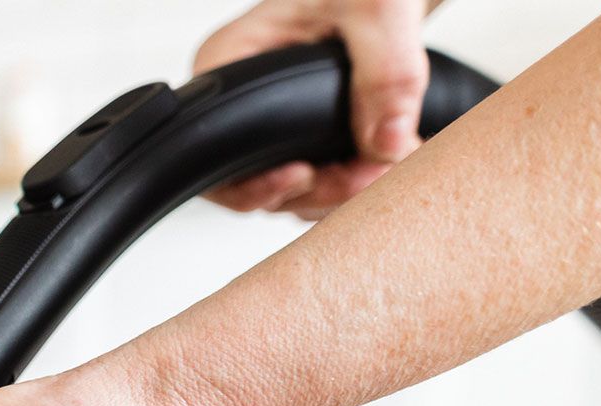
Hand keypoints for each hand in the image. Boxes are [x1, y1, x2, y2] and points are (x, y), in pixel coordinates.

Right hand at [195, 0, 442, 218]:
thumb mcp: (378, 9)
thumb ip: (387, 72)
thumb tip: (384, 142)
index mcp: (232, 59)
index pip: (212, 145)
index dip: (251, 179)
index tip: (303, 175)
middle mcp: (244, 98)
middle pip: (253, 180)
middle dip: (316, 190)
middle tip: (369, 174)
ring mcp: (275, 121)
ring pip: (291, 189)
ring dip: (342, 192)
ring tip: (388, 164)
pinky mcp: (308, 135)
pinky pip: (319, 181)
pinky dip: (354, 184)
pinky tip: (386, 162)